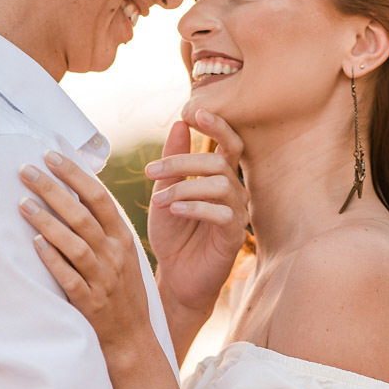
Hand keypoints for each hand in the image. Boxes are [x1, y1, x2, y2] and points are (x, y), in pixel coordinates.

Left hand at [19, 153, 155, 361]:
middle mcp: (114, 255)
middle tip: (25, 170)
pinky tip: (35, 244)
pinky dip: (53, 259)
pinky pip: (70, 278)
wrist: (133, 338)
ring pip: (75, 244)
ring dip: (48, 222)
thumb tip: (75, 190)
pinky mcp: (90, 303)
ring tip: (22, 203)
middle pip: (82, 215)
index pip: (100, 197)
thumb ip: (102, 226)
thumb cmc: (121, 290)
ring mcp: (102, 279)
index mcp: (122, 238)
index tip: (50, 156)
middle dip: (53, 189)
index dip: (75, 174)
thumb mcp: (121, 253)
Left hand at [147, 109, 247, 322]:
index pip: (229, 142)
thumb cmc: (172, 234)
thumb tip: (179, 123)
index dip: (218, 125)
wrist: (175, 276)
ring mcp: (237, 213)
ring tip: (159, 199)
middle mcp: (234, 192)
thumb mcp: (165, 191)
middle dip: (183, 161)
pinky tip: (175, 211)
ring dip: (185, 187)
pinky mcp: (234, 236)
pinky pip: (222, 213)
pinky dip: (195, 207)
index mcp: (220, 177)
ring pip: (220, 184)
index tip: (195, 112)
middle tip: (151, 171)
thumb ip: (174, 160)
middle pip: (219, 161)